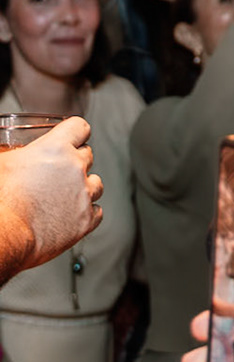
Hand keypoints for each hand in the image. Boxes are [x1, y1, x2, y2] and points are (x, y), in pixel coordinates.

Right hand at [0, 117, 102, 267]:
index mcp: (55, 149)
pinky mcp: (87, 220)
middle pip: (87, 155)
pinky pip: (96, 211)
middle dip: (74, 161)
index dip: (75, 132)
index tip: (72, 137)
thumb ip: (15, 153)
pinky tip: (68, 214)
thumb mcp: (2, 163)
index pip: (79, 127)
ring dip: (83, 186)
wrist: (3, 233)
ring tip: (61, 195)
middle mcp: (75, 168)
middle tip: (55, 173)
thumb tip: (12, 153)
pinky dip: (85, 212)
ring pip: (96, 183)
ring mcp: (84, 194)